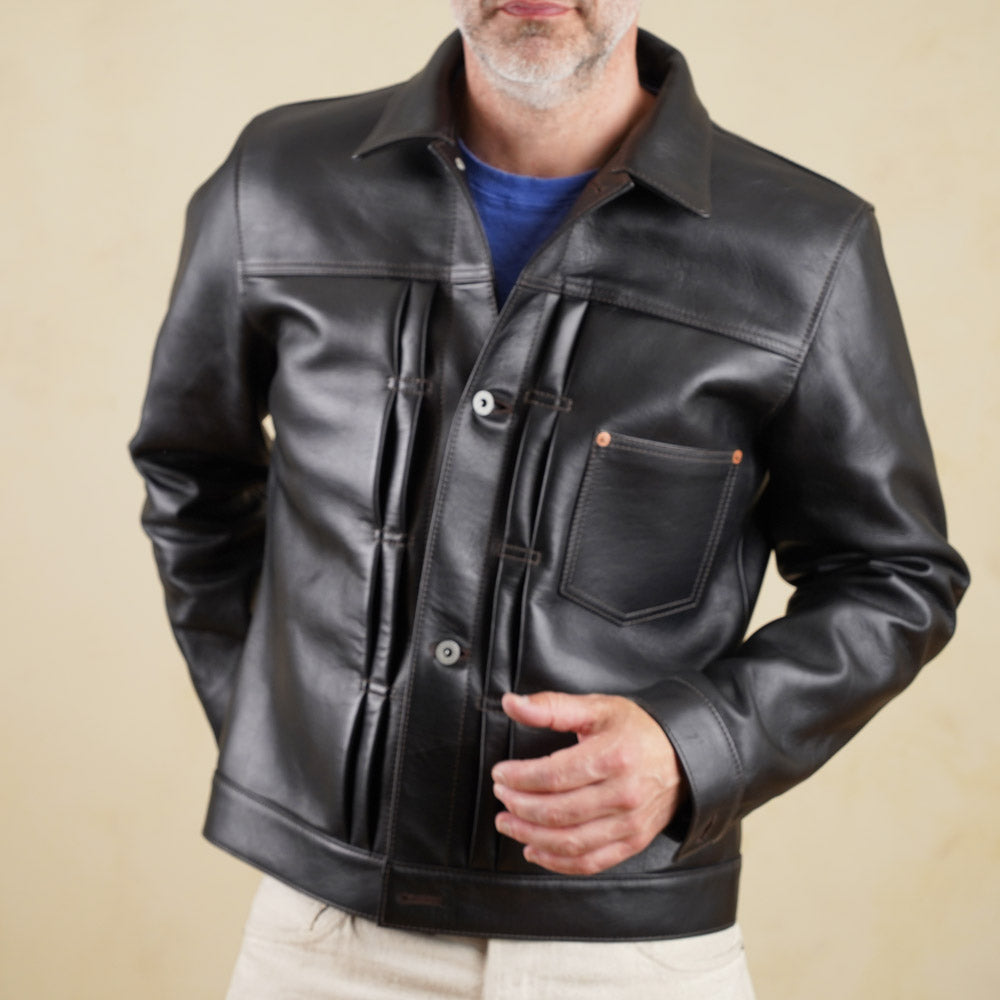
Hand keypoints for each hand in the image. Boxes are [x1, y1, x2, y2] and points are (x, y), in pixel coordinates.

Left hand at [492, 691, 686, 874]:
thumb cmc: (636, 729)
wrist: (683, 755)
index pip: (554, 775)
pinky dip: (557, 862)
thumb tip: (511, 703)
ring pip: (570, 842)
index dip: (520, 778)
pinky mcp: (633, 841)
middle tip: (500, 796)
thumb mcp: (596, 708)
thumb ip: (551, 706)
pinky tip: (535, 850)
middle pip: (558, 811)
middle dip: (519, 806)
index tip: (500, 773)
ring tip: (507, 823)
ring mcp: (630, 823)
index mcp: (612, 756)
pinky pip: (590, 862)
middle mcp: (623, 793)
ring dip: (530, 836)